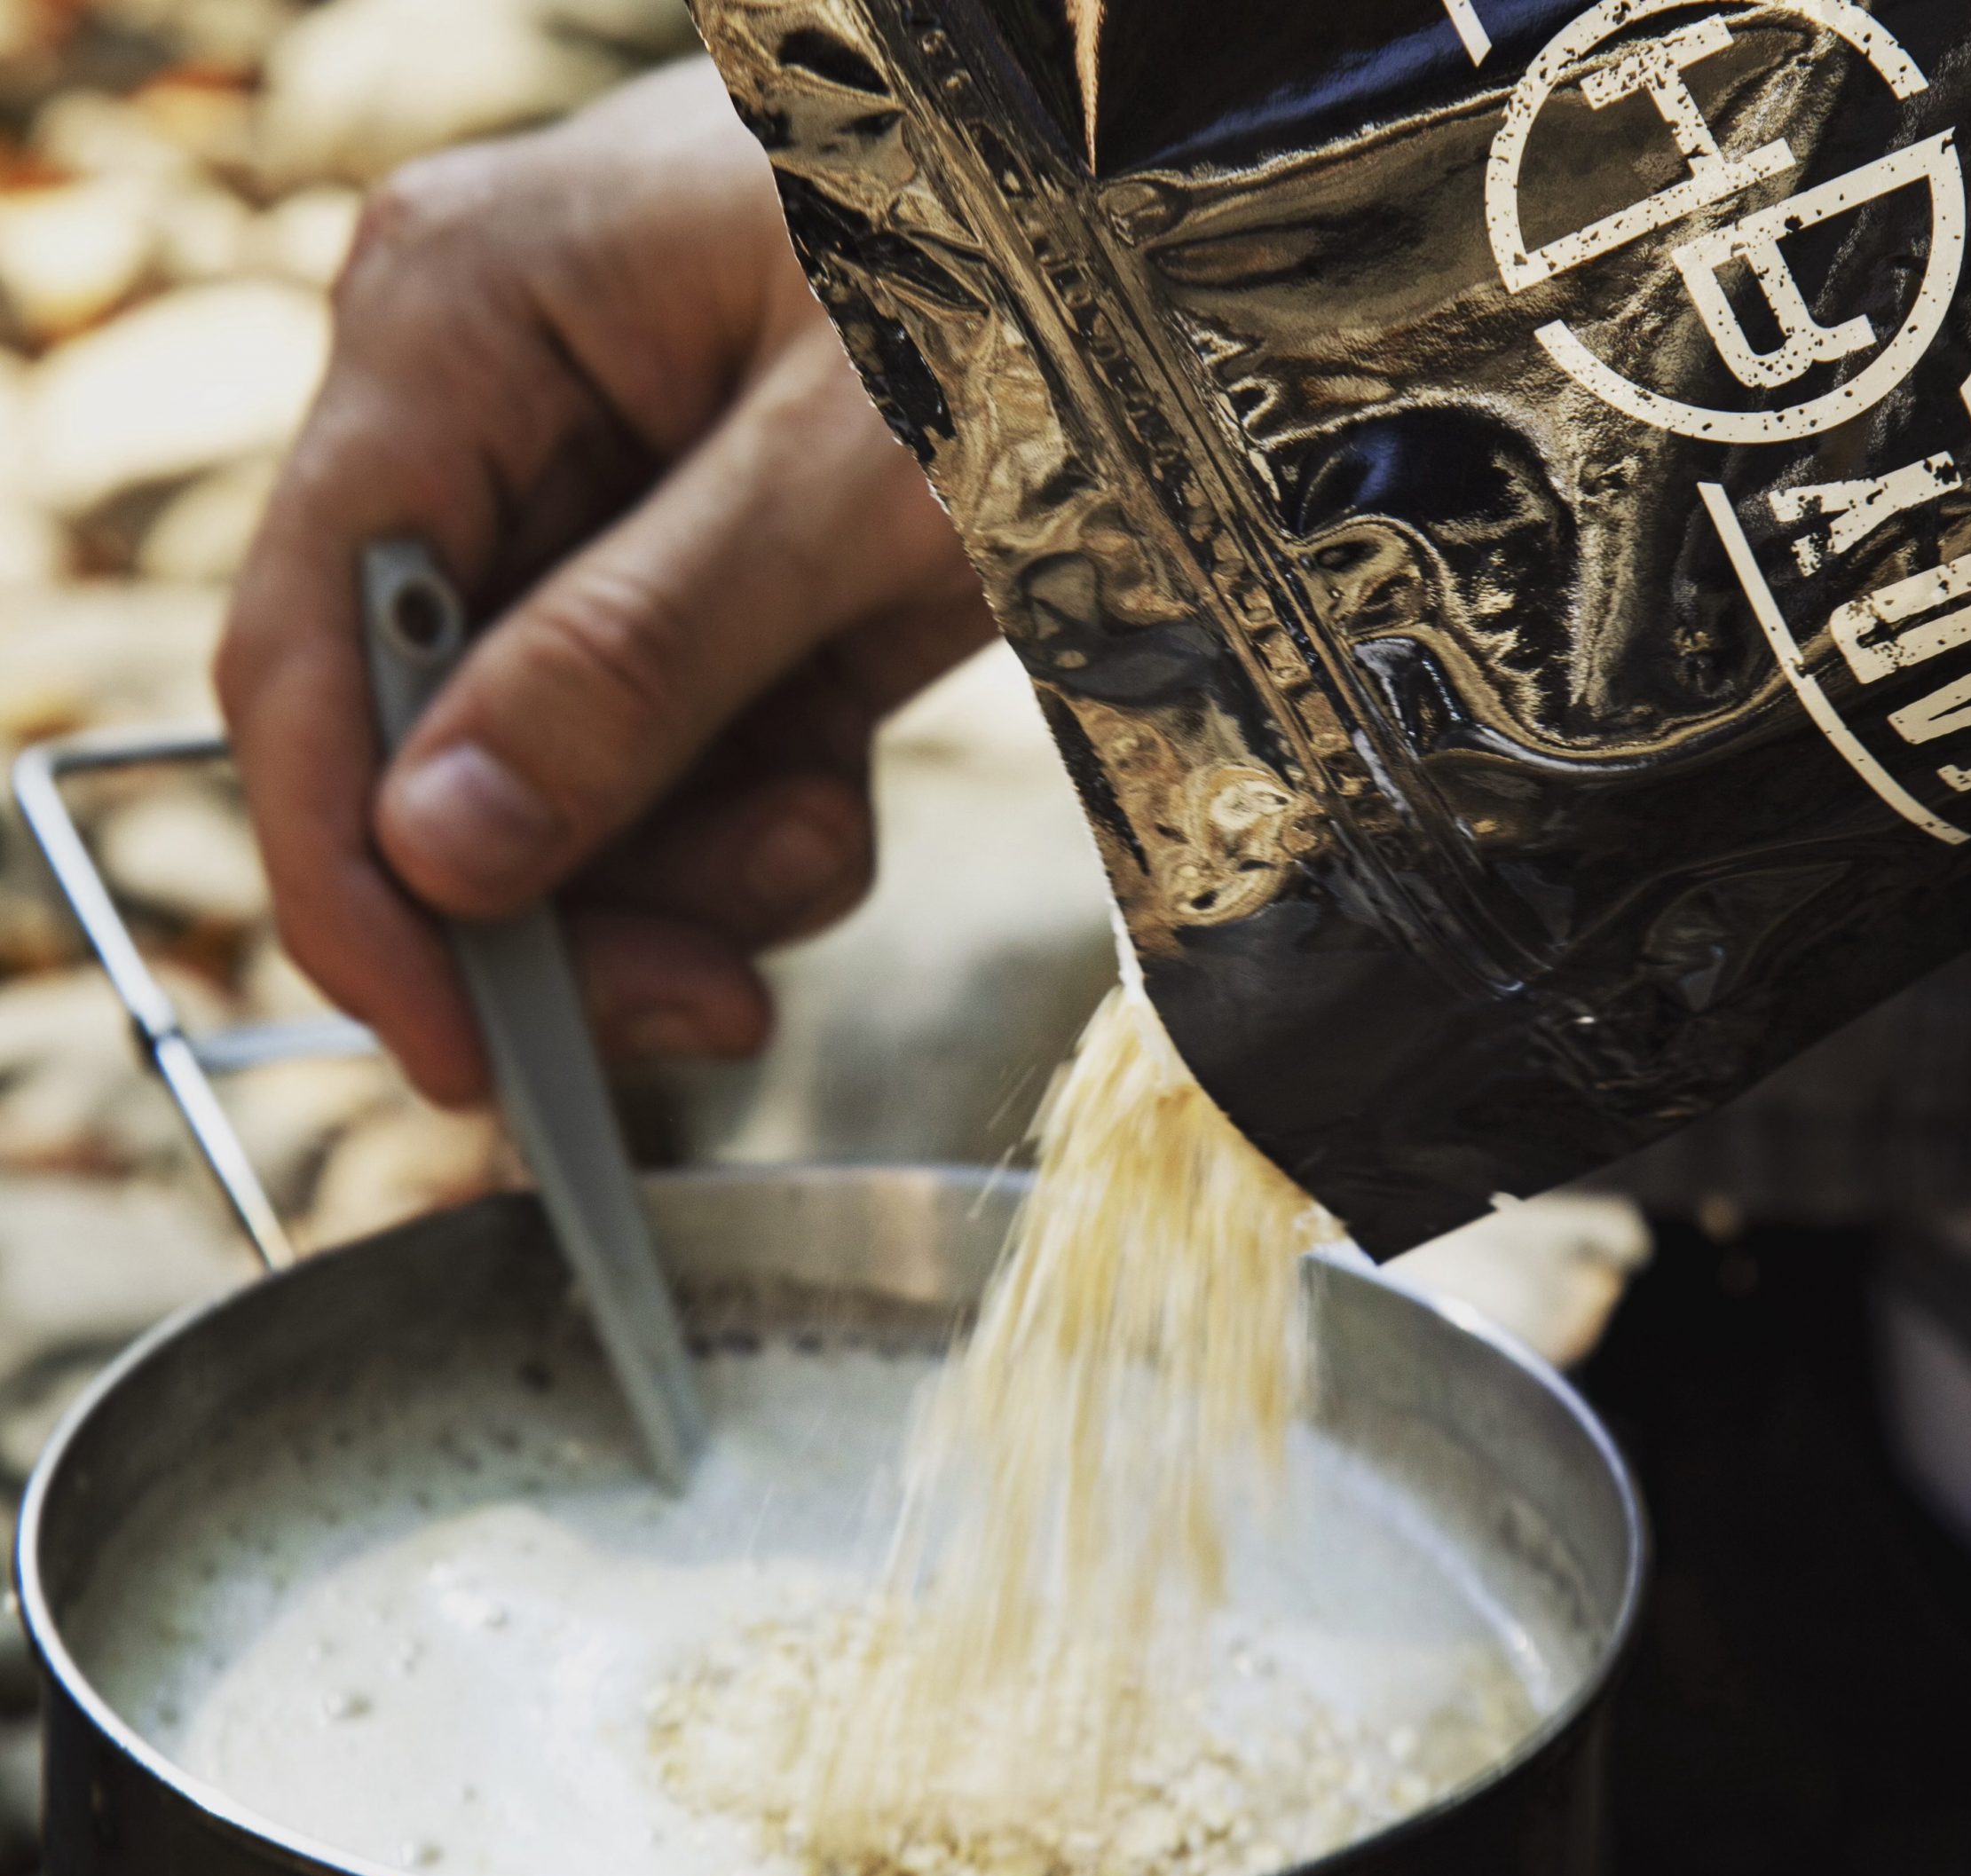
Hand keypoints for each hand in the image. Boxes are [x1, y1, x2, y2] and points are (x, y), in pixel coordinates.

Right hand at [217, 59, 995, 1103]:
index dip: (352, 880)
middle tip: (703, 1004)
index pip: (308, 649)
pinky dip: (757, 830)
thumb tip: (441, 847)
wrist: (1190, 254)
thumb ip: (641, 655)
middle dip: (570, 901)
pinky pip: (685, 774)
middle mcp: (497, 424)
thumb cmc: (1033, 272)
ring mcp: (607, 518)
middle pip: (437, 746)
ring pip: (569, 790)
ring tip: (818, 836)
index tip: (453, 1053)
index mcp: (461, 327)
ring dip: (690, 875)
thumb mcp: (848, 478)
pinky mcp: (718, 594)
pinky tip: (833, 804)